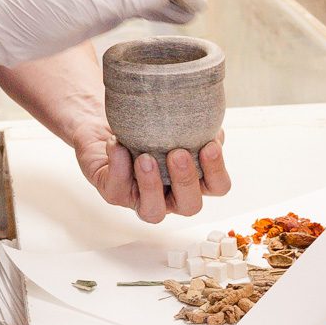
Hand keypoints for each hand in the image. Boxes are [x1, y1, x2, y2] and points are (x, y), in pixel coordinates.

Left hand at [77, 127, 230, 223]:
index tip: (210, 145)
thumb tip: (211, 122)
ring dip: (152, 185)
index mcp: (193, 178)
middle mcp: (170, 194)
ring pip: (153, 212)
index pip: (217, 186)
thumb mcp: (176, 114)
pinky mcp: (114, 192)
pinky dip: (118, 167)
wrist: (108, 112)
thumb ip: (197, 122)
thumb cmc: (148, 117)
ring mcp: (141, 197)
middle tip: (178, 154)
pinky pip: (117, 190)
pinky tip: (117, 145)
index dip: (216, 170)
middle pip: (190, 205)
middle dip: (186, 180)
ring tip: (146, 158)